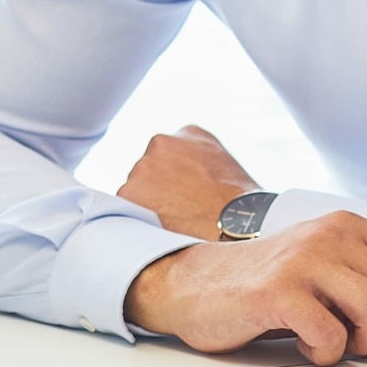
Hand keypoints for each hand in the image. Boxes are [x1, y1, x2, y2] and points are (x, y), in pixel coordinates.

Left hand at [117, 125, 259, 239]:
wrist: (238, 225)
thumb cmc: (240, 205)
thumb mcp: (228, 168)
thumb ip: (200, 164)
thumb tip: (186, 183)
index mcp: (189, 134)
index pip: (170, 156)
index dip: (176, 180)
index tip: (186, 195)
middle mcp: (161, 143)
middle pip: (149, 172)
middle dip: (159, 191)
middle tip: (179, 214)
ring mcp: (142, 167)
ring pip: (135, 192)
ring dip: (147, 207)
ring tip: (173, 226)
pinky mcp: (128, 192)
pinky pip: (126, 211)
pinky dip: (138, 223)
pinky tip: (161, 232)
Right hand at [125, 212, 366, 365]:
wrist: (194, 285)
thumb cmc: (269, 285)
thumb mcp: (326, 267)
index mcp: (350, 227)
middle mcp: (330, 235)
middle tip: (366, 348)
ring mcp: (303, 261)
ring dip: (366, 344)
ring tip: (339, 346)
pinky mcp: (276, 292)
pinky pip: (330, 334)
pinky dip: (327, 354)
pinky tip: (308, 347)